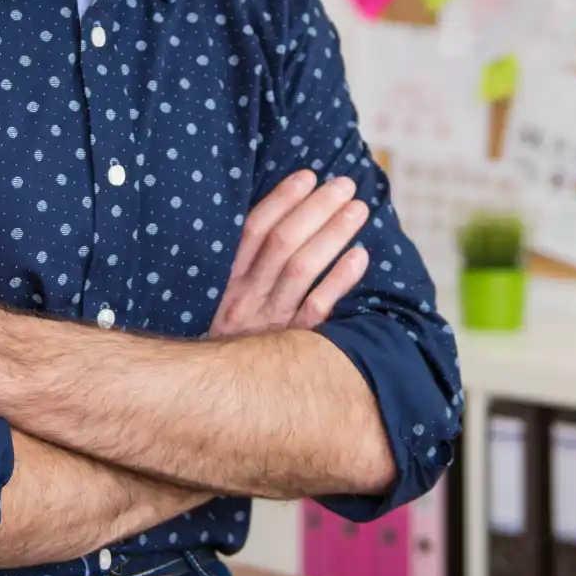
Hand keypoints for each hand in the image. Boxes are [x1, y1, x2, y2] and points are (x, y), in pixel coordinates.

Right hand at [209, 170, 369, 337]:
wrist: (215, 399)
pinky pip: (318, 310)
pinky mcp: (293, 345)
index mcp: (227, 281)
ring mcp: (270, 322)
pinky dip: (339, 280)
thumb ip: (244, 267)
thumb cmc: (227, 340)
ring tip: (358, 210)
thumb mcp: (222, 302)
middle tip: (344, 185)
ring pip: (302, 270)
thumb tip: (280, 220)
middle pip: (282, 244)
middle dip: (316, 209)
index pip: (254, 231)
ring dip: (332, 235)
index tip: (307, 175)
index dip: (281, 200)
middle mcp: (246, 298)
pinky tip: (360, 256)